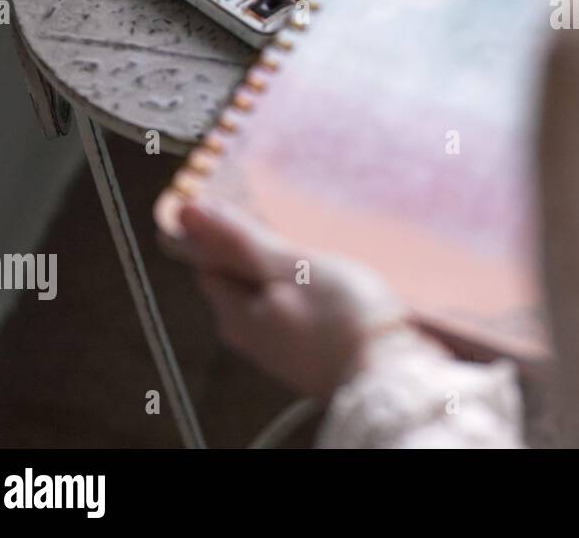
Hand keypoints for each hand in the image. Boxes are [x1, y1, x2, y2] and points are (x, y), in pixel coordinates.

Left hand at [161, 203, 412, 398]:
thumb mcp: (289, 267)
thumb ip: (238, 241)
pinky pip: (297, 310)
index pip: (208, 263)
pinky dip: (308, 289)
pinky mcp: (311, 351)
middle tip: (290, 220)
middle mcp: (250, 335)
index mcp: (234, 315)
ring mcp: (282, 347)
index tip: (253, 206)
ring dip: (288, 269)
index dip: (225, 231)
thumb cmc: (340, 318)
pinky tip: (334, 279)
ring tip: (318, 246)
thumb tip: (187, 212)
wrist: (392, 372)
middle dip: (259, 249)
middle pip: (240, 279)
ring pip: (271, 294)